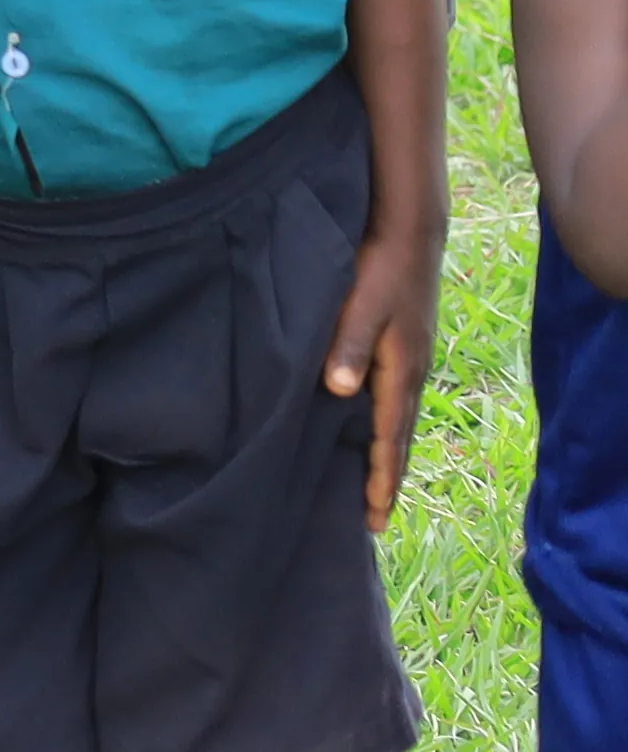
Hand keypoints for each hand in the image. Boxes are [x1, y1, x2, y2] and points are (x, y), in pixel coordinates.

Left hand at [328, 199, 443, 522]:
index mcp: (399, 370)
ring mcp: (410, 360)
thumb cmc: (378, 266)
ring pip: (399, 420)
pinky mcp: (404, 346)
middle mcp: (410, 372)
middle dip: (387, 478)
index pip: (389, 437)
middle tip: (374, 520)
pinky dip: (388, 425)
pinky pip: (396, 399)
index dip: (380, 477)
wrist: (409, 231)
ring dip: (387, 454)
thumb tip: (340, 392)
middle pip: (399, 438)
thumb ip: (348, 347)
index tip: (373, 516)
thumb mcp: (359, 305)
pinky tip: (373, 428)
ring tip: (374, 485)